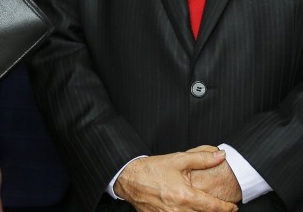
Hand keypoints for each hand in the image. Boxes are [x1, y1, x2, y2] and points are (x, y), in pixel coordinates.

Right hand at [113, 150, 238, 211]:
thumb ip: (201, 158)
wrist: (128, 177)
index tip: (233, 207)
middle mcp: (178, 210)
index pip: (213, 207)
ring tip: (205, 208)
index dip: (226, 208)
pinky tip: (187, 209)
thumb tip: (221, 156)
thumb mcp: (177, 160)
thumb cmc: (151, 169)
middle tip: (223, 209)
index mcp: (185, 195)